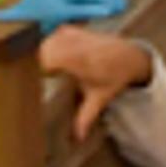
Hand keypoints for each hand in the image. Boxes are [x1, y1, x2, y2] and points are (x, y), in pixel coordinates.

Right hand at [41, 25, 158, 140]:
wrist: (129, 56)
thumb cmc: (114, 77)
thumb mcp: (99, 98)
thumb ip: (85, 117)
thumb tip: (78, 137)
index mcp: (77, 60)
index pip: (44, 61)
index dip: (36, 72)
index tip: (36, 84)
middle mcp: (72, 43)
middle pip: (39, 52)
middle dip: (36, 66)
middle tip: (39, 80)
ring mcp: (69, 33)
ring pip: (42, 44)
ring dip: (40, 56)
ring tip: (45, 72)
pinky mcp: (67, 29)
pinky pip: (48, 37)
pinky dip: (47, 47)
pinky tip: (52, 60)